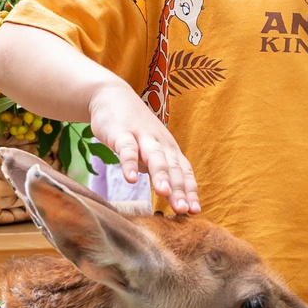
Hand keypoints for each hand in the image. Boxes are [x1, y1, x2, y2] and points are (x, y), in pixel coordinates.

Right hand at [88, 83, 199, 213]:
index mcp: (170, 150)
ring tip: (163, 194)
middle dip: (179, 189)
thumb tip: (170, 196)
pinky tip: (129, 179)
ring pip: (154, 157)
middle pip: (172, 168)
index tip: (195, 212)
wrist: (113, 96)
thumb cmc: (135, 129)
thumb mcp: (150, 151)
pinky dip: (129, 163)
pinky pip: (126, 149)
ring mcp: (142, 137)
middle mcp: (160, 144)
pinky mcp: (122, 133)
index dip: (190, 191)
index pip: (184, 172)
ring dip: (160, 175)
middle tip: (183, 210)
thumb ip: (159, 171)